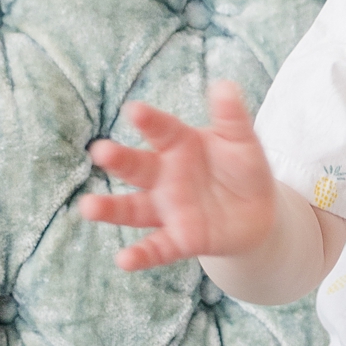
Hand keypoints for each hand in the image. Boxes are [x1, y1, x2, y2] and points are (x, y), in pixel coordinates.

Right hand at [78, 80, 276, 270]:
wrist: (258, 212)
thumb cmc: (243, 169)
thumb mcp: (243, 142)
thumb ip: (232, 117)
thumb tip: (225, 84)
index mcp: (178, 145)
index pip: (161, 129)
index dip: (149, 120)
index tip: (134, 110)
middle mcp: (164, 176)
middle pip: (137, 167)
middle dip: (118, 160)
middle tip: (100, 152)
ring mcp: (167, 208)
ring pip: (133, 209)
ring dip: (110, 209)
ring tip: (88, 207)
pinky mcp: (179, 239)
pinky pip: (157, 248)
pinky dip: (141, 255)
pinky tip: (124, 261)